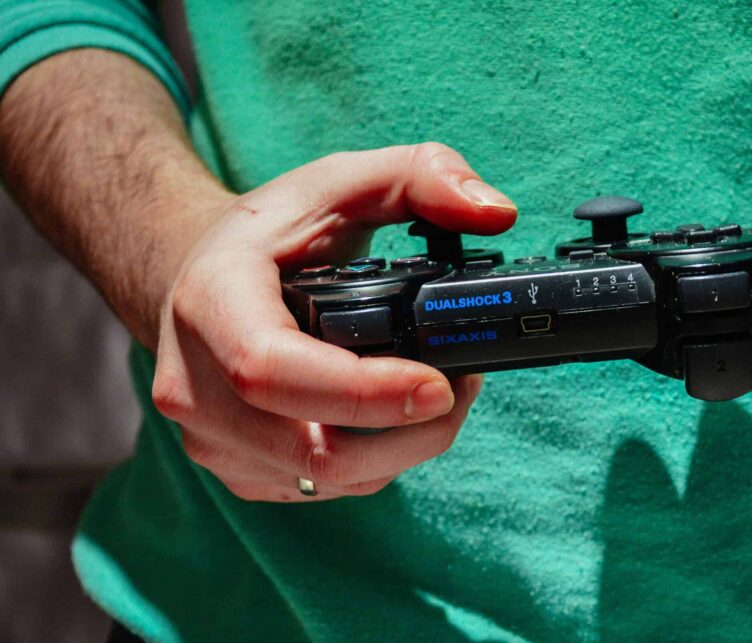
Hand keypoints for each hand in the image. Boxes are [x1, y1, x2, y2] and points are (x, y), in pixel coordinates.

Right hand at [151, 143, 516, 501]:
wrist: (200, 279)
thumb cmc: (273, 234)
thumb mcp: (341, 182)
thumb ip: (422, 176)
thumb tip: (496, 212)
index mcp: (209, 304)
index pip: (274, 371)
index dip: (364, 392)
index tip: (440, 385)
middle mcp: (194, 384)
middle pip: (312, 448)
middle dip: (410, 431)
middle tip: (463, 384)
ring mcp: (212, 438)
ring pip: (329, 480)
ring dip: (404, 448)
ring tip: (441, 393)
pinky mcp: (239, 469)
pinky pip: (325, 488)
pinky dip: (377, 460)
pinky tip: (397, 417)